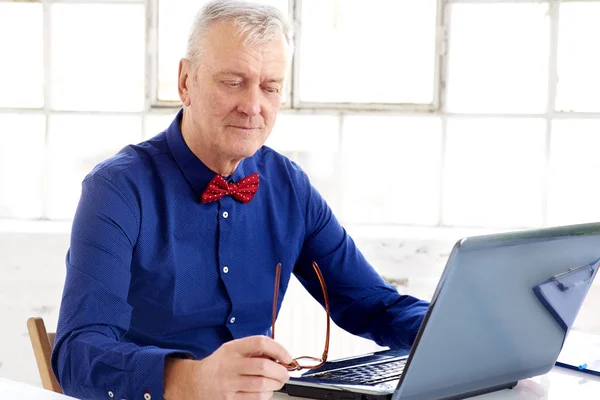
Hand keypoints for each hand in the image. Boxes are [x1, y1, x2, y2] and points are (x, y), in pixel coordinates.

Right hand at [164, 335, 292, 399]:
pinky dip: (266, 394)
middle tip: (285, 373)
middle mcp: (230, 364)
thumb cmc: (220, 365)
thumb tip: (280, 356)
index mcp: (233, 348)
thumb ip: (253, 351)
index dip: (278, 349)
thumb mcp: (233, 350)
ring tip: (276, 382)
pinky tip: (265, 391)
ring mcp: (229, 383)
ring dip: (275, 384)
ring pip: (261, 385)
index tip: (286, 356)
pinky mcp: (230, 399)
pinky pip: (255, 398)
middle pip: (263, 367)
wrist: (196, 382)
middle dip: (280, 371)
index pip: (260, 343)